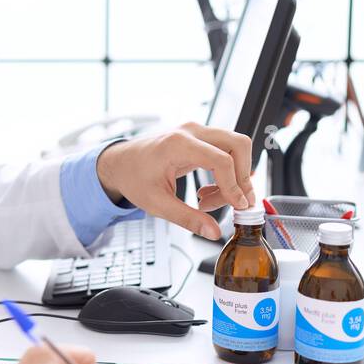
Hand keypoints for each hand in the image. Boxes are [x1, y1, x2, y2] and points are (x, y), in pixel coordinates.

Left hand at [94, 122, 256, 239]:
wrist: (120, 163)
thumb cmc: (133, 177)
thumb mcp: (157, 204)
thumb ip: (187, 218)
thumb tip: (213, 232)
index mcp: (178, 144)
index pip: (221, 160)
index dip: (234, 185)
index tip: (238, 206)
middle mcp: (191, 132)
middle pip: (238, 145)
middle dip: (243, 176)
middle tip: (236, 202)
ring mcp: (196, 132)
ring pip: (236, 147)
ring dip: (235, 176)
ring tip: (211, 200)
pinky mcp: (199, 138)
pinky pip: (225, 151)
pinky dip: (226, 172)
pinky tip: (208, 192)